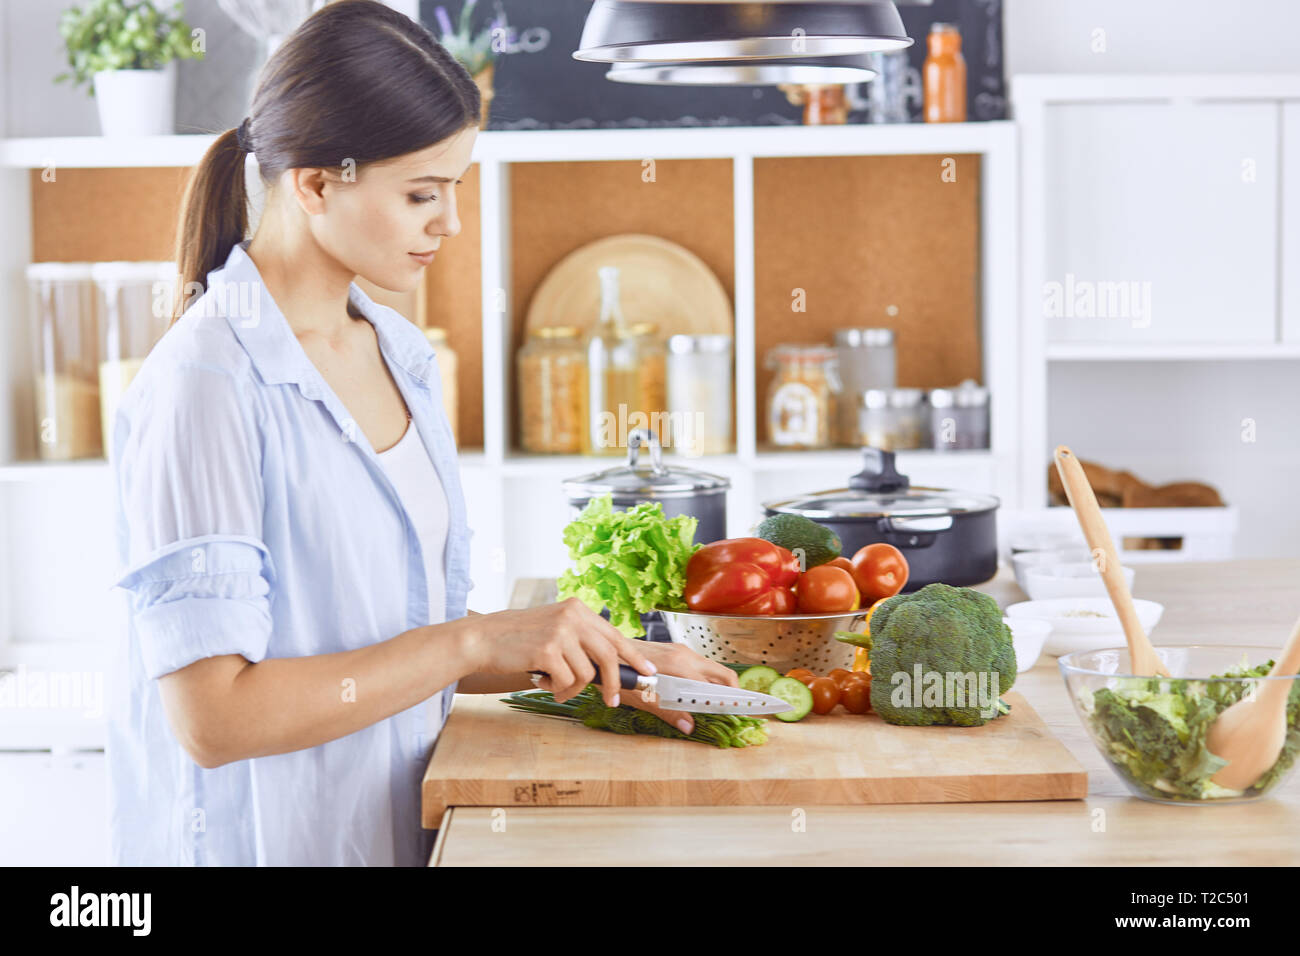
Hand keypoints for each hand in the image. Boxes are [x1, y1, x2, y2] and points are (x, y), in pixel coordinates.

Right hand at [463, 597, 654, 705]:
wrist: (482, 639)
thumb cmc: (518, 639)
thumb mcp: (554, 629)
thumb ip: (580, 640)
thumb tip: (611, 667)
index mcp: (577, 608)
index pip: (614, 634)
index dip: (633, 656)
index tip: (648, 671)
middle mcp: (572, 616)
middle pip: (608, 655)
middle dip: (614, 683)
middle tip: (612, 701)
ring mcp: (560, 632)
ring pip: (586, 674)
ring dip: (571, 688)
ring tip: (552, 684)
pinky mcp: (548, 650)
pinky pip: (566, 681)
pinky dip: (556, 689)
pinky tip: (539, 680)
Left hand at [622, 641, 738, 735]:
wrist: (607, 652)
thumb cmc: (621, 674)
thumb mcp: (643, 698)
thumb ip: (669, 712)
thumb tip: (689, 726)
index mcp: (680, 667)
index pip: (714, 686)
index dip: (726, 702)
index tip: (733, 714)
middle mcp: (685, 655)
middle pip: (722, 674)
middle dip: (732, 692)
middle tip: (730, 710)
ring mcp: (681, 651)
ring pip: (712, 669)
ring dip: (717, 686)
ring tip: (713, 705)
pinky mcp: (675, 651)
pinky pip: (699, 665)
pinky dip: (705, 679)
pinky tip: (696, 694)